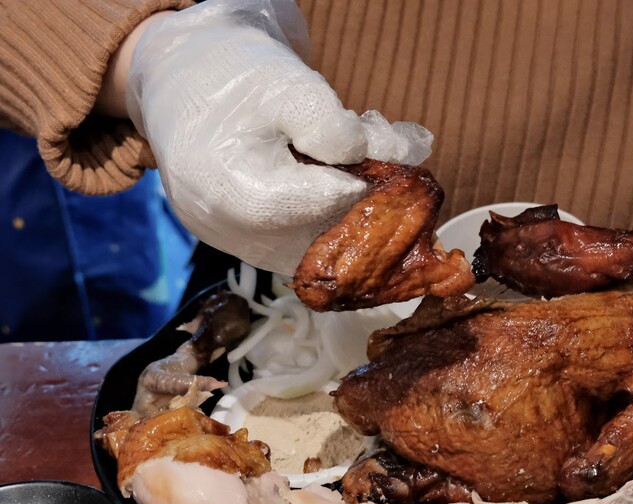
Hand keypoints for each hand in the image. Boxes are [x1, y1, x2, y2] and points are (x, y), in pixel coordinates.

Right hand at [122, 0, 431, 273]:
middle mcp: (233, 233)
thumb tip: (404, 155)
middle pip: (327, 229)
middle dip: (368, 189)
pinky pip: (297, 241)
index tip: (396, 151)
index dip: (372, 177)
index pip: (332, 203)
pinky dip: (327, 212)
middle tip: (387, 147)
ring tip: (359, 155)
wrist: (172, 79)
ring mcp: (235, 244)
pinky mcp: (241, 242)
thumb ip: (341, 127)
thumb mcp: (288, 85)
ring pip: (317, 240)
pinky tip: (333, 174)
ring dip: (352, 202)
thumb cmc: (227, 74)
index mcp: (240, 197)